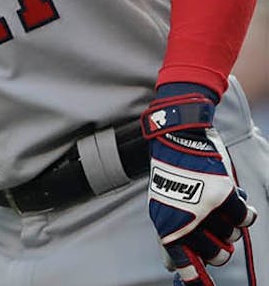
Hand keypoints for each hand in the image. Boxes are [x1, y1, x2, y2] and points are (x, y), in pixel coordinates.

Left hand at [142, 85, 257, 284]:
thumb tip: (173, 267)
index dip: (196, 279)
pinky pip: (245, 218)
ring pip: (233, 237)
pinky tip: (235, 199)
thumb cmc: (171, 172)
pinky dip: (243, 211)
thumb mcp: (162, 204)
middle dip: (219, 246)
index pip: (181, 263)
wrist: (177, 135)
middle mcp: (184, 220)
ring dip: (229, 223)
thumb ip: (171, 234)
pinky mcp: (223, 195)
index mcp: (165, 225)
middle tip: (214, 228)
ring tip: (215, 203)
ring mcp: (205, 209)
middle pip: (216, 255)